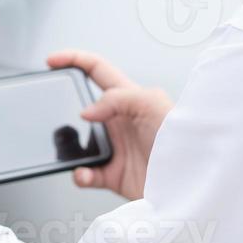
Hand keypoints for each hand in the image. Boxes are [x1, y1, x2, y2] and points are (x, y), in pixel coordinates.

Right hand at [48, 50, 172, 200]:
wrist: (192, 182)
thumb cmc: (185, 139)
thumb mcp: (152, 103)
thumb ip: (116, 98)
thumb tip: (86, 111)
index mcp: (129, 98)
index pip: (97, 70)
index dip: (74, 60)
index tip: (51, 60)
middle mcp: (119, 122)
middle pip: (81, 106)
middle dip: (63, 107)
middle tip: (50, 110)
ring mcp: (115, 149)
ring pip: (78, 143)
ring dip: (68, 146)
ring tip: (70, 148)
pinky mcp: (112, 175)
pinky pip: (85, 173)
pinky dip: (80, 174)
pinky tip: (85, 173)